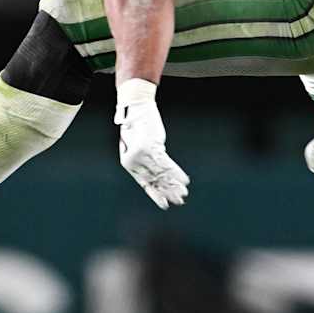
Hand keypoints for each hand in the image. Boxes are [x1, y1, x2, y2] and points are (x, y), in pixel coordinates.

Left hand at [114, 82, 188, 208]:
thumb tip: (154, 175)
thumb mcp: (131, 146)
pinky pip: (167, 163)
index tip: (165, 204)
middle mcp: (135, 161)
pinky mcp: (153, 147)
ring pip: (162, 174)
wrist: (135, 108)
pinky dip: (177, 172)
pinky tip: (184, 180)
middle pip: (155, 180)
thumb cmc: (133, 126)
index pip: (146, 184)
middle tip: (179, 201)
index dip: (156, 195)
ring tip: (183, 194)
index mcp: (128, 164)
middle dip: (168, 192)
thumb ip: (140, 161)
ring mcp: (144, 155)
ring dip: (174, 185)